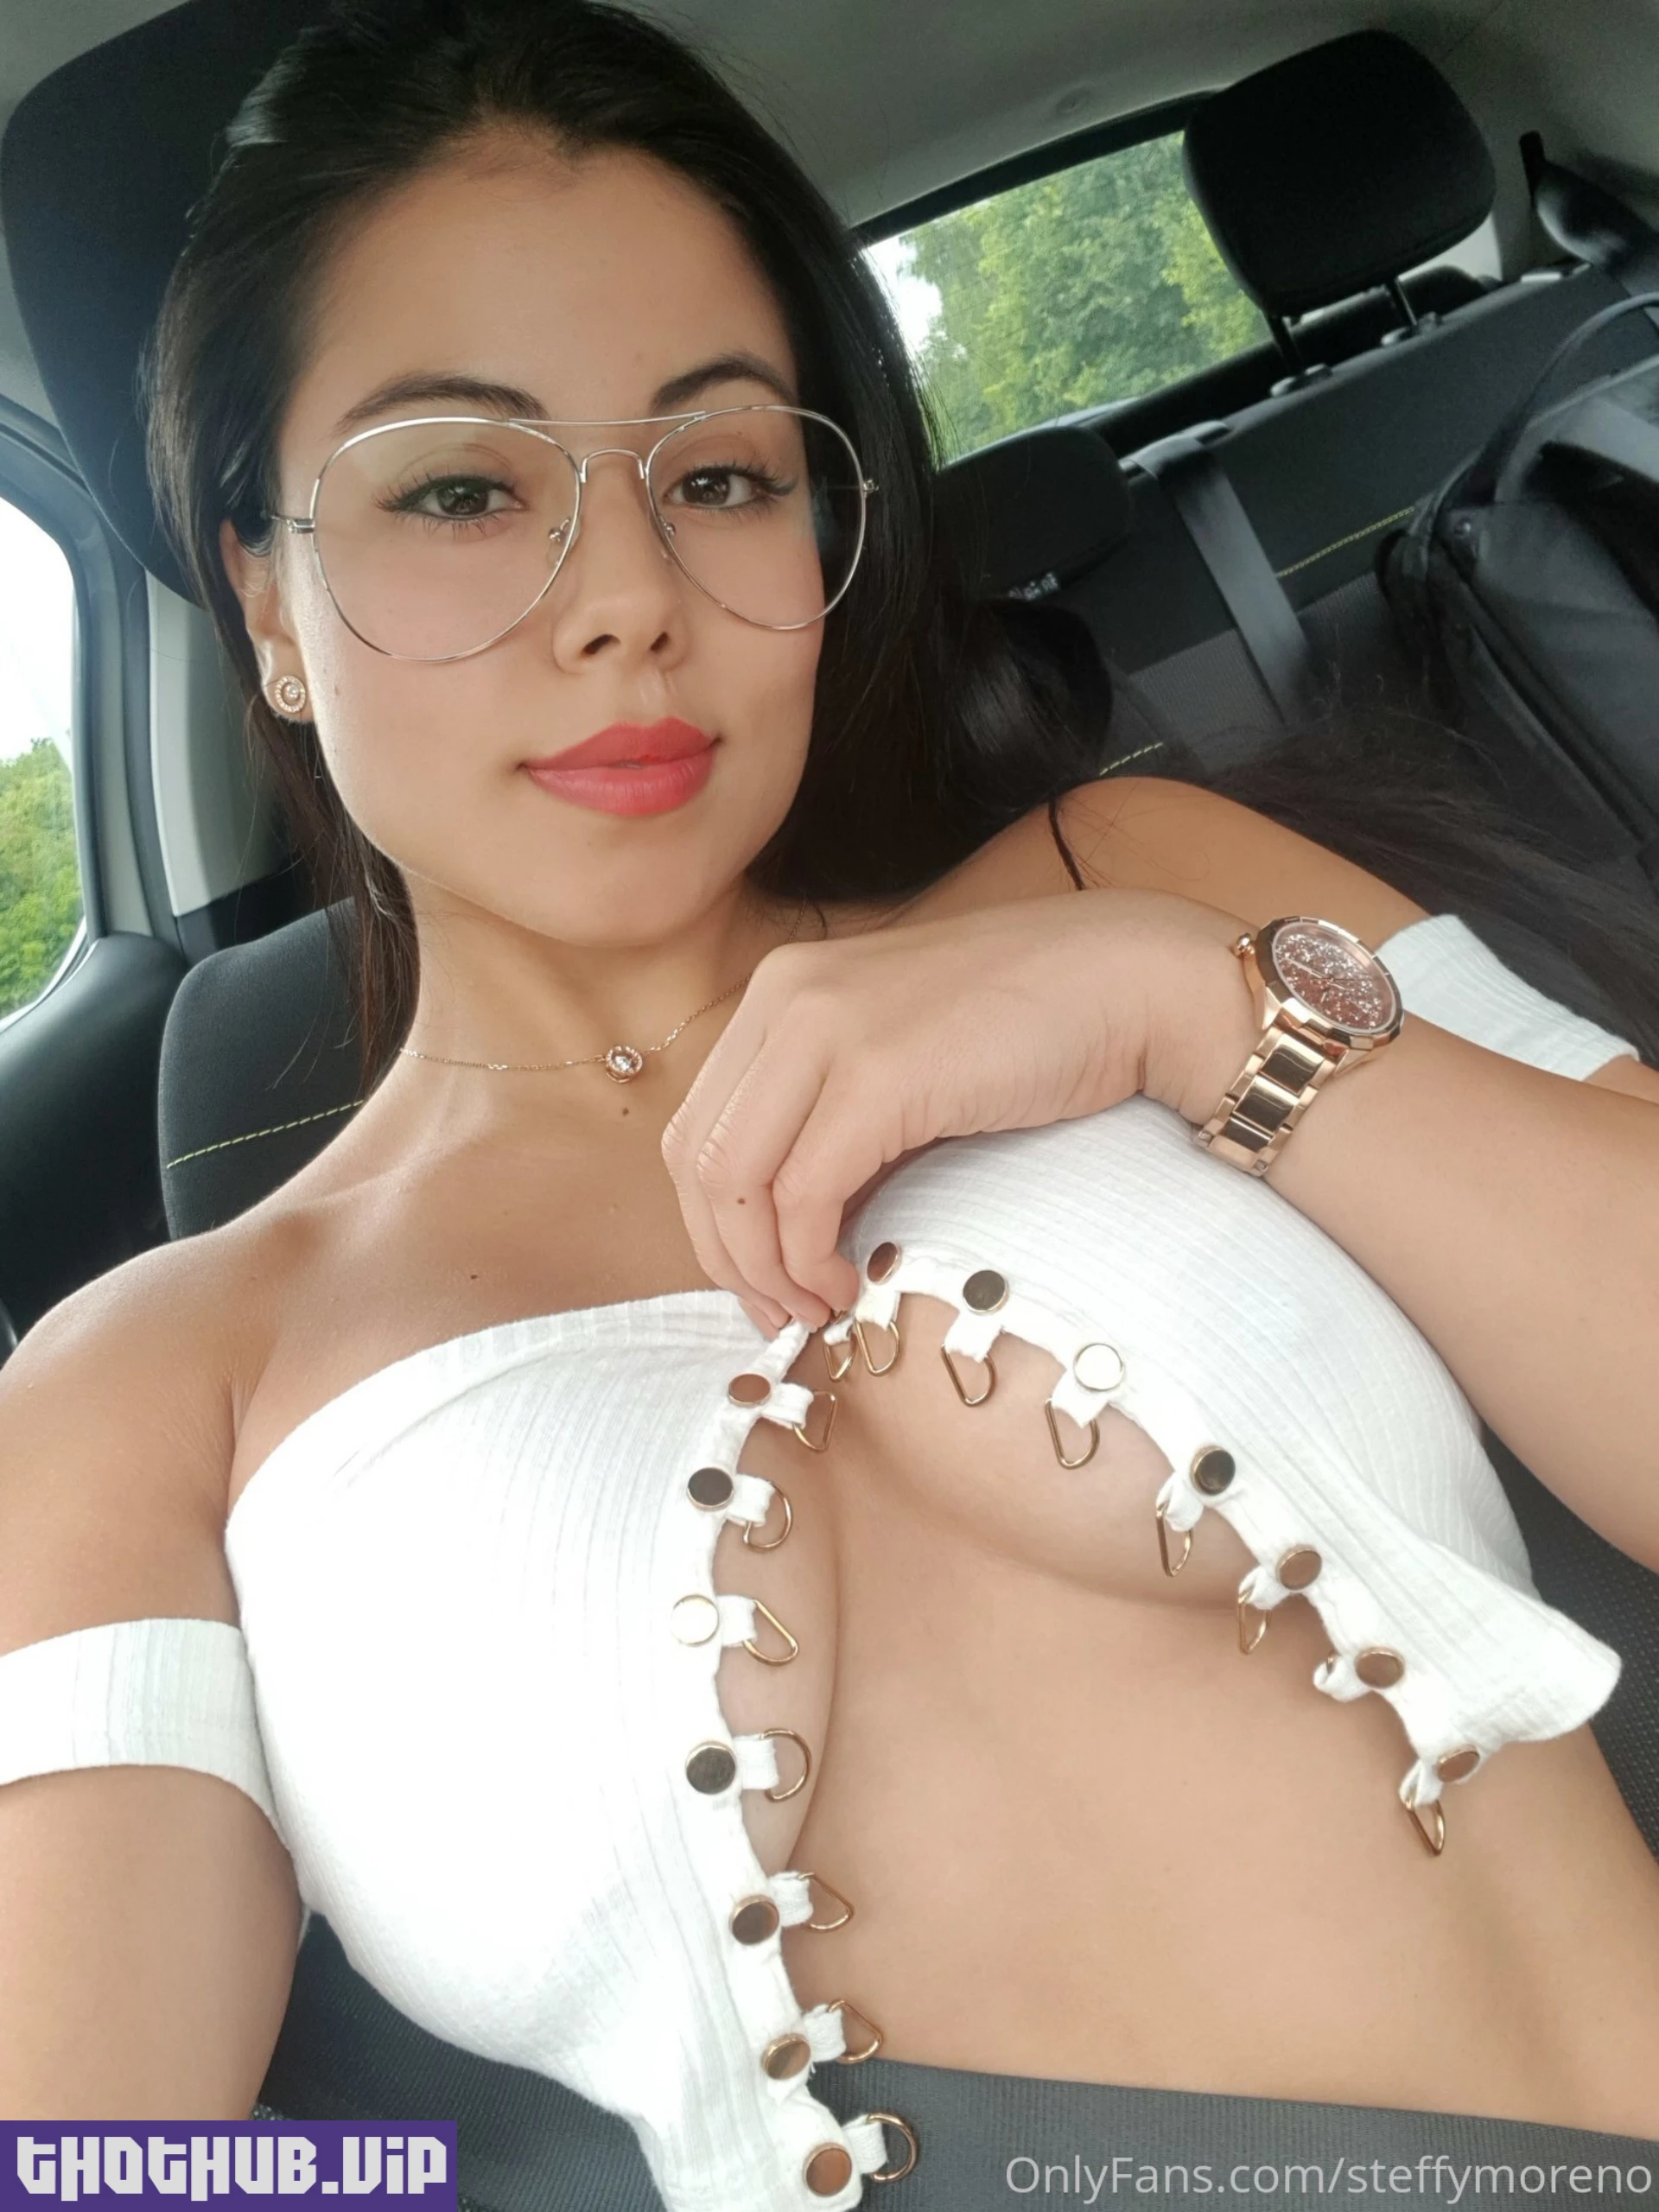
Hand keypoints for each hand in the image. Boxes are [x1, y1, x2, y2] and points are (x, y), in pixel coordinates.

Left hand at [660, 887, 1252, 1333]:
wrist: (1133, 984)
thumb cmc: (1035, 1027)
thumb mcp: (901, 1058)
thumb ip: (833, 1112)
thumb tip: (786, 1220)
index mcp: (782, 988)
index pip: (698, 1124)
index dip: (713, 1222)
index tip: (757, 1282)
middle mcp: (786, 997)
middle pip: (697, 1157)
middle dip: (725, 1255)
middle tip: (775, 1315)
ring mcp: (826, 1028)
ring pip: (734, 1180)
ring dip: (763, 1269)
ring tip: (814, 1310)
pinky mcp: (877, 1074)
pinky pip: (803, 1194)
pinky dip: (809, 1258)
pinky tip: (847, 1283)